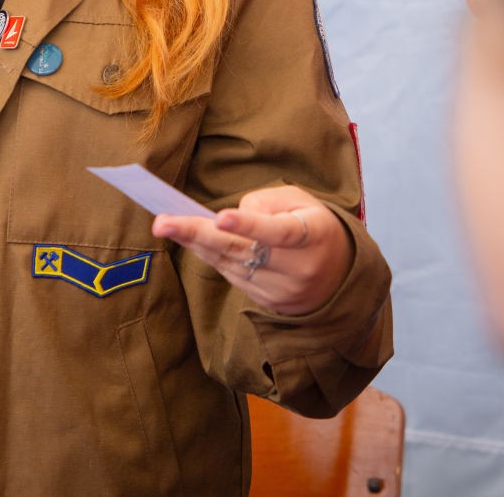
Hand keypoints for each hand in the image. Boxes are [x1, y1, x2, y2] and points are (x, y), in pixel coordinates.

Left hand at [152, 186, 351, 315]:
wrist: (339, 277)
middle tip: (163, 222)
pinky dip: (207, 254)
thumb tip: (229, 217)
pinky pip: (229, 273)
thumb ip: (266, 202)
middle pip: (241, 251)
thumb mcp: (302, 202)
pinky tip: (186, 237)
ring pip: (229, 263)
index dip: (250, 226)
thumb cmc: (314, 225)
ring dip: (193, 243)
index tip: (221, 217)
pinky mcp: (265, 300)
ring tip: (164, 224)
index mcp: (313, 237)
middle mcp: (297, 269)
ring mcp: (280, 290)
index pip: (279, 232)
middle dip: (198, 234)